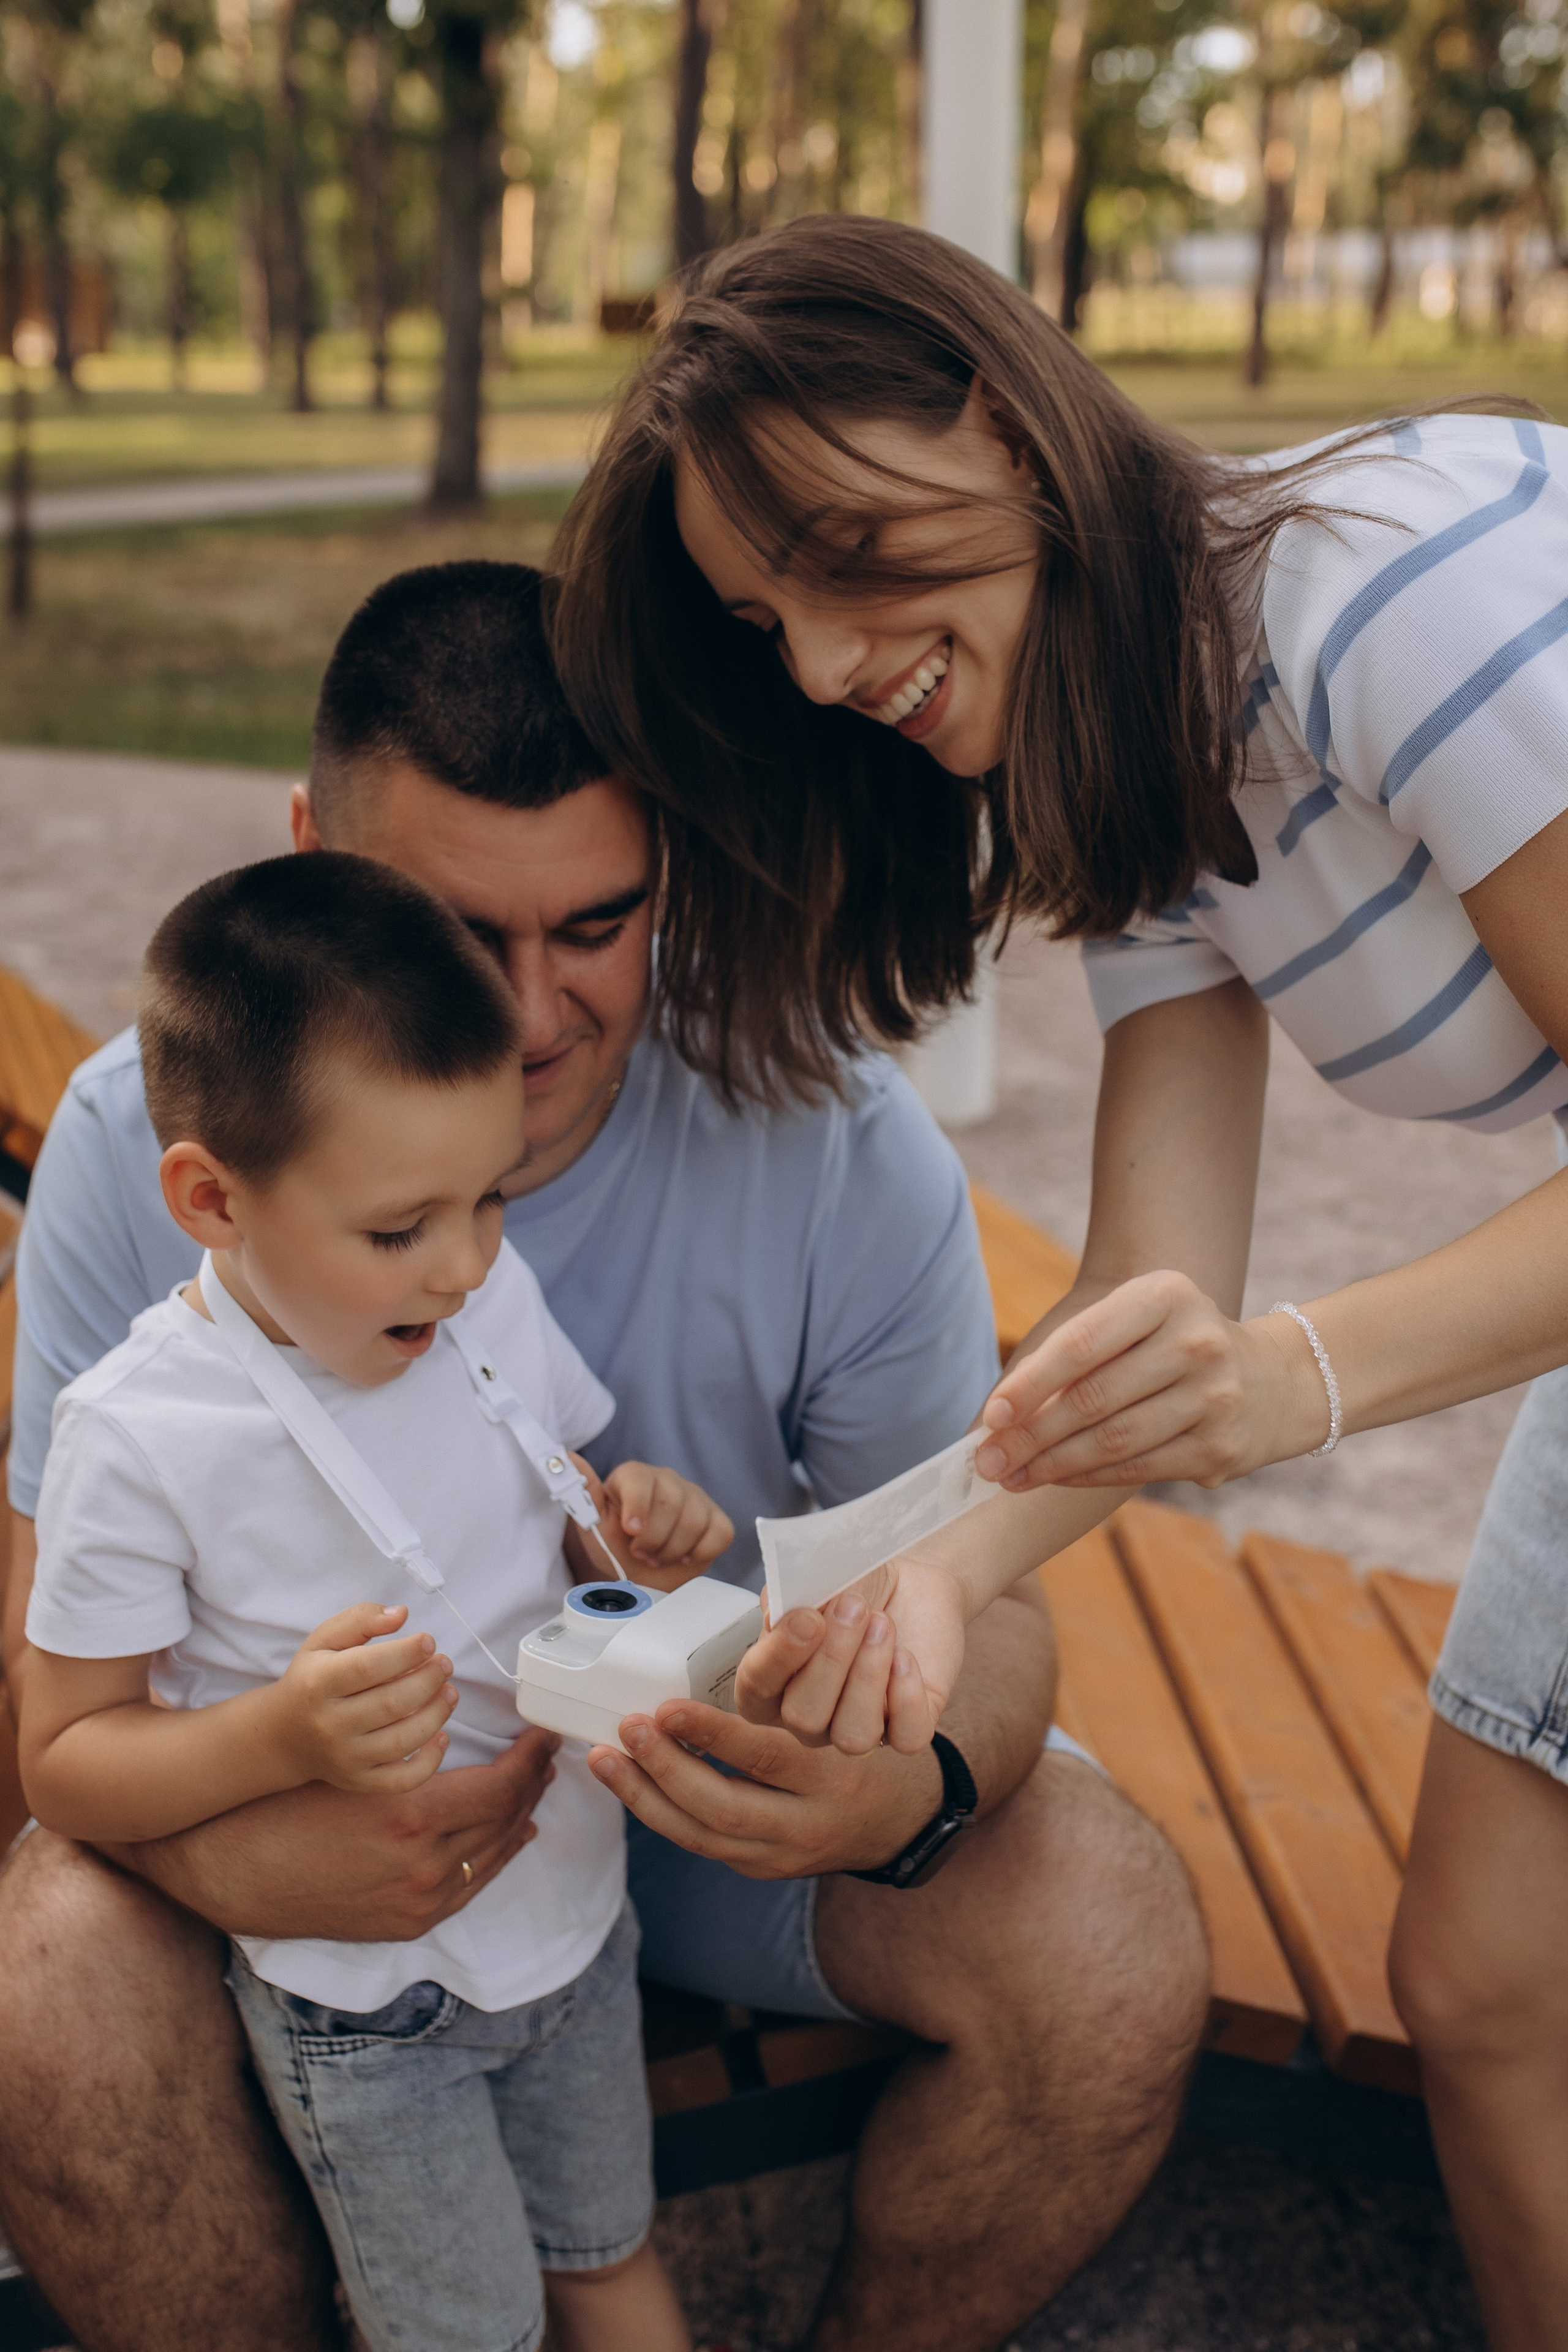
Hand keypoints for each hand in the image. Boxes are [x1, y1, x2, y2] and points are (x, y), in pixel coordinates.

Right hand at [108, 1726, 560, 1941]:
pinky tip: (511, 1836)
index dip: (530, 1758)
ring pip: (492, 1854)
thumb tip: (469, 1740)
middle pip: (505, 1820)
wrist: (232, 1869)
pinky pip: (470, 1886)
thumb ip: (415, 1756)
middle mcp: (423, 1867)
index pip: (502, 1788)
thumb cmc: (286, 1803)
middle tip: (545, 1753)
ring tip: (534, 1785)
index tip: (543, 1733)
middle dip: (531, 1783)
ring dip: (520, 1817)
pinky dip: (496, 1857)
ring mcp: (417, 1902)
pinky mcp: (406, 1924)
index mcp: (412, 1817)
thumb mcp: (354, 1766)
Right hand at [267, 1603, 457, 1795]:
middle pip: (391, 1704)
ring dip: (436, 1714)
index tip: (428, 1640)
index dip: (405, 1653)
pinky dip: (429, 1763)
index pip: (367, 1668)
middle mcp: (329, 1724)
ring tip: (450, 1692)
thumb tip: (402, 1614)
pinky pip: (400, 1781)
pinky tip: (442, 1737)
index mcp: (317, 1683)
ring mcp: (344, 1757)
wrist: (282, 1735)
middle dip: (428, 1681)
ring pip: (401, 1741)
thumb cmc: (311, 1679)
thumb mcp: (323, 1641)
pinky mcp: (358, 1781)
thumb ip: (360, 1620)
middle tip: (445, 1664)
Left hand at [571, 1455, 733, 1588]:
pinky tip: (683, 1556)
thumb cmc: (614, 1546)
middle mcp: (668, 1479)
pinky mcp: (717, 1518)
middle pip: (670, 1503)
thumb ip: (583, 1491)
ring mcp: (696, 1497)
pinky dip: (700, 1552)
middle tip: (640, 1553)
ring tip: (657, 1557)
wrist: (640, 1573)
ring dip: (672, 1550)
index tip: (630, 1532)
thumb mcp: (594, 1524)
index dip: (637, 1508)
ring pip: (695, 1521)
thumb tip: (566, 1457)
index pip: (640, 1480)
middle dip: (652, 1539)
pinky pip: (719, 1533)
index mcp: (634, 1476)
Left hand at [586, 1703, 943, 1879]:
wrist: (901, 1823)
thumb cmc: (870, 1749)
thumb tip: (757, 1632)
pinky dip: (661, 1813)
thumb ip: (805, 1690)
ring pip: (700, 1837)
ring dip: (644, 1798)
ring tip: (604, 1759)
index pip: (765, 1758)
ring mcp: (779, 1857)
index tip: (668, 1708)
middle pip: (722, 1809)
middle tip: (628, 1729)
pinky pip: (701, 1844)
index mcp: (832, 1779)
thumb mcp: (854, 1714)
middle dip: (665, 1771)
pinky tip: (630, 1782)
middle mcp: (805, 1825)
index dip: (711, 1734)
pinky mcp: (760, 1867)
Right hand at [736, 1558, 966, 1757]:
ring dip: (867, 1676)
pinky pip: (906, 1738)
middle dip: (831, 1659)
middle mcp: (810, 1718)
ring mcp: (857, 1727)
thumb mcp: (814, 1579)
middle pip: (804, 1717)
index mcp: (771, 1684)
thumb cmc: (849, 1584)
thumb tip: (777, 1617)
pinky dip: (907, 1695)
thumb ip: (787, 1596)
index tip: (808, 1616)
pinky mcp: (907, 1730)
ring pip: (853, 1736)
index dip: (778, 1657)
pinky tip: (905, 1654)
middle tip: (854, 1606)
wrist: (905, 1582)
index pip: (755, 1690)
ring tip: (882, 1624)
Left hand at [975, 1272, 1323, 1492]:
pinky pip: (1137, 1468)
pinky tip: (1053, 1479)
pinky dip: (1086, 1477)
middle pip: (1092, 1399)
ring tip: (1009, 1475)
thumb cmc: (1170, 1345)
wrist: (1271, 1380)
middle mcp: (1196, 1342)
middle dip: (1029, 1436)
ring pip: (1112, 1441)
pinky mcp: (1220, 1448)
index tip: (991, 1416)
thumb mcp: (1133, 1321)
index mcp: (1166, 1295)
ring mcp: (1214, 1397)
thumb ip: (1074, 1352)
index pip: (1082, 1343)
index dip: (1030, 1384)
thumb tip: (1000, 1412)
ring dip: (1050, 1464)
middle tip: (986, 1461)